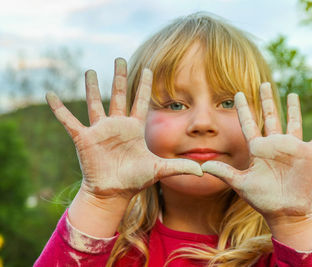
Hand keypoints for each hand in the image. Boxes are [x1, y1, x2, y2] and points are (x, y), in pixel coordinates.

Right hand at [46, 58, 201, 199]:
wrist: (114, 192)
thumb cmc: (135, 180)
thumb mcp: (159, 170)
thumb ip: (180, 167)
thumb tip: (204, 171)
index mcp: (134, 128)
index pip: (140, 101)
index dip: (144, 85)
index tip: (148, 68)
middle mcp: (117, 125)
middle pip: (119, 95)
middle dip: (120, 77)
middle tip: (120, 58)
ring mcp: (100, 130)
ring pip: (95, 103)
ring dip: (92, 87)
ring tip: (90, 70)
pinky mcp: (84, 138)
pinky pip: (69, 120)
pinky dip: (59, 108)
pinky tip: (49, 94)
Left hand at [201, 83, 311, 223]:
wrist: (286, 212)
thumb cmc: (263, 200)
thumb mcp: (241, 183)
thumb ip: (224, 172)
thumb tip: (202, 166)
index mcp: (258, 149)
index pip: (249, 123)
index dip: (243, 108)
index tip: (236, 93)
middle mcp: (274, 144)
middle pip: (270, 116)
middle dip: (266, 100)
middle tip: (263, 83)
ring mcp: (293, 147)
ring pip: (293, 121)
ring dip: (293, 107)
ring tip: (292, 94)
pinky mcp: (310, 153)